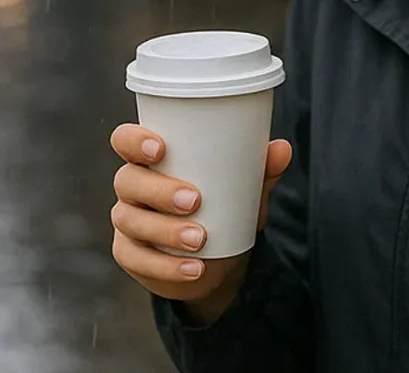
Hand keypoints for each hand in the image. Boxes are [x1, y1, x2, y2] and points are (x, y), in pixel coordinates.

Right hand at [109, 123, 292, 318]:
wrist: (220, 255)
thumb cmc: (224, 202)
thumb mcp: (244, 187)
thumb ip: (261, 168)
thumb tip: (282, 148)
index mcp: (152, 157)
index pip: (125, 140)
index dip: (134, 140)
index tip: (161, 149)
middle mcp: (133, 185)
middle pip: (128, 181)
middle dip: (159, 190)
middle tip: (195, 200)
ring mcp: (128, 221)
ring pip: (132, 221)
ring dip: (166, 231)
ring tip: (200, 238)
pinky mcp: (130, 254)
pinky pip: (138, 260)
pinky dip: (167, 266)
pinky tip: (194, 268)